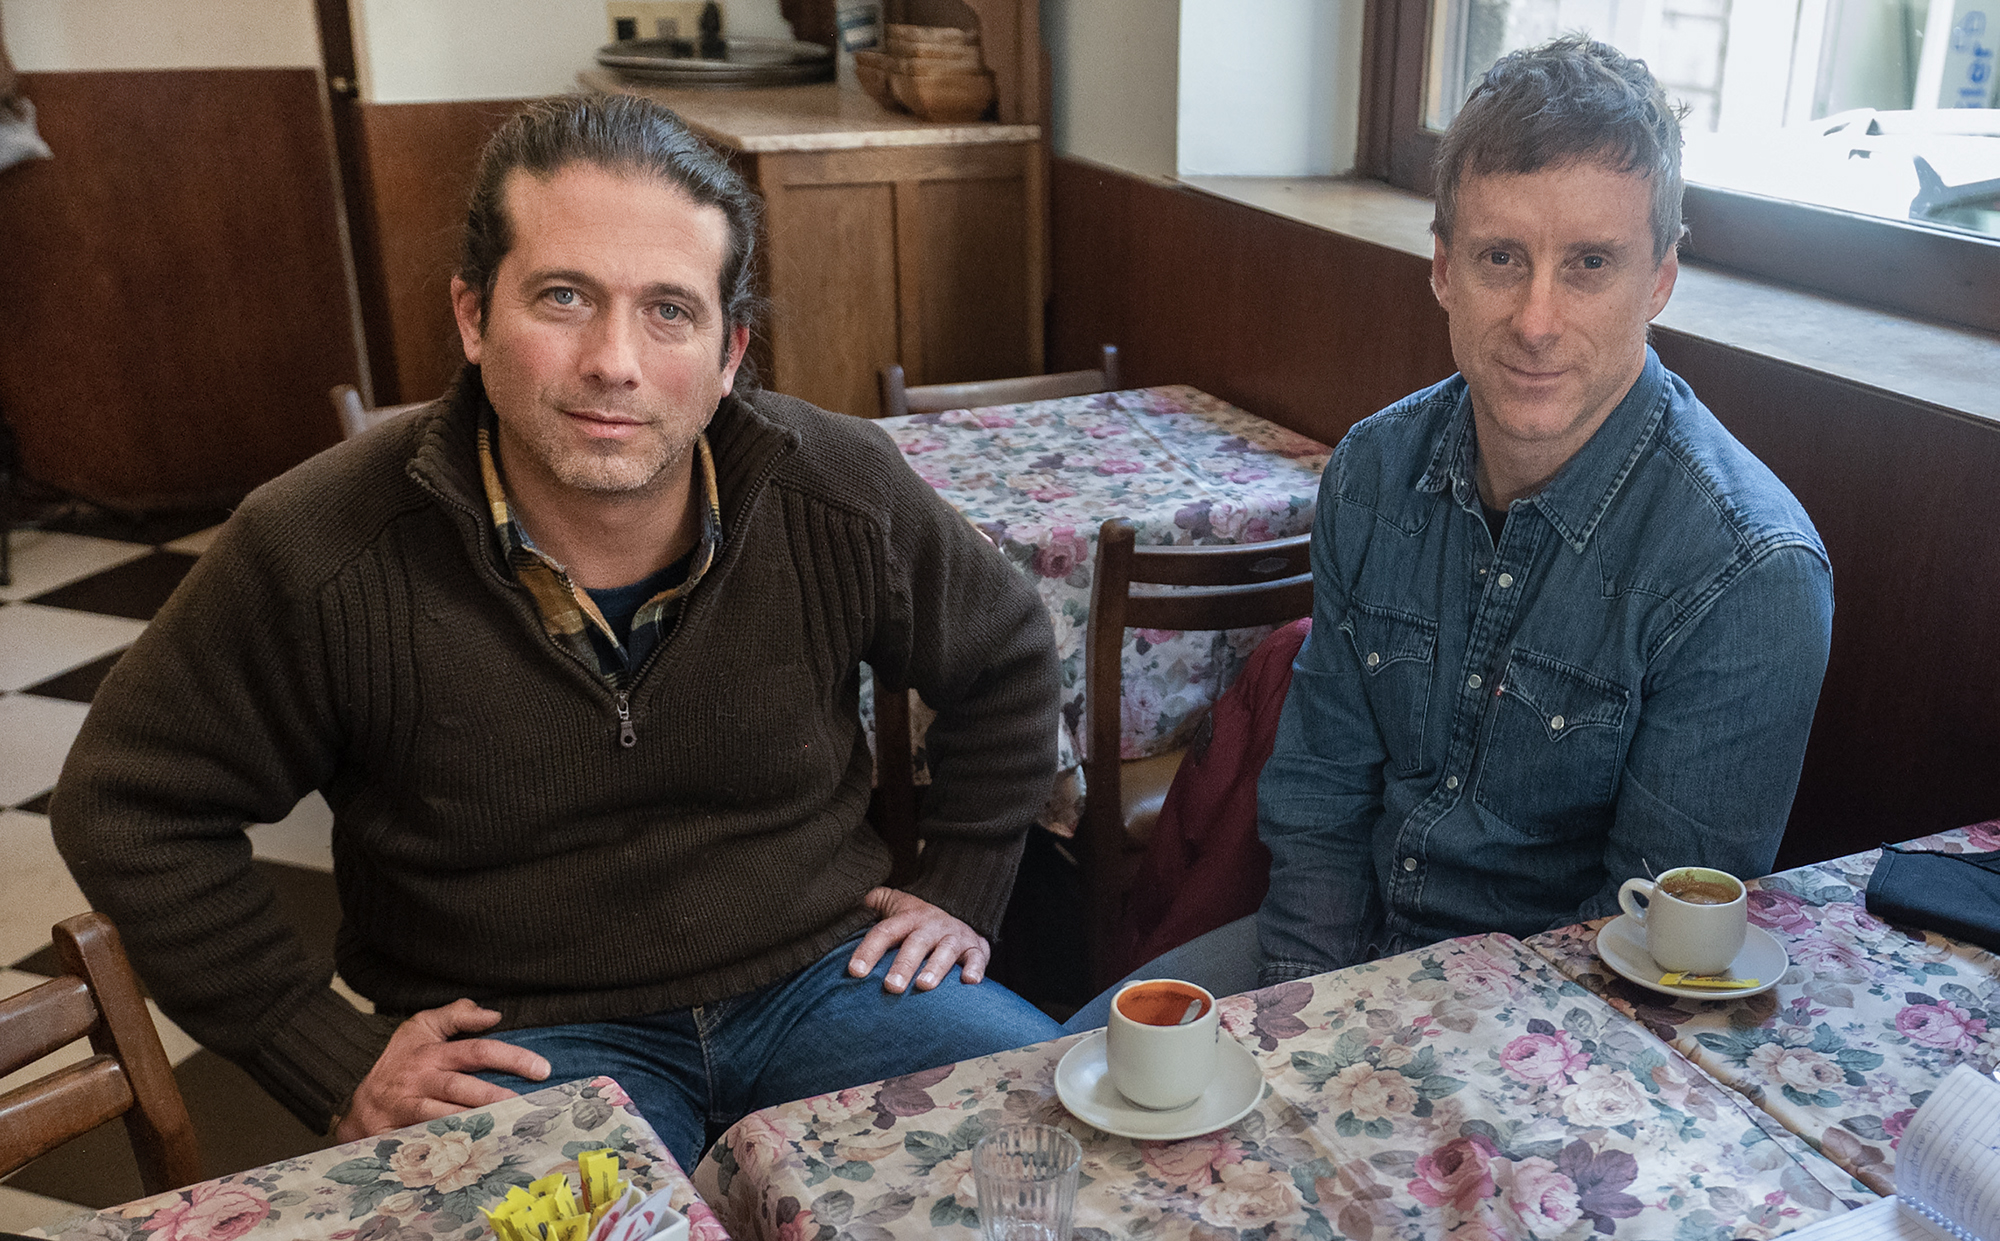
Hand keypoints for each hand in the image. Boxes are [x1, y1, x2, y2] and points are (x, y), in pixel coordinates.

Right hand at [333, 998, 549, 1141]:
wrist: (354, 1099)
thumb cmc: (397, 1061)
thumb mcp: (421, 1027)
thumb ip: (457, 1016)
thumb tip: (494, 1014)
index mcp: (431, 1053)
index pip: (477, 1051)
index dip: (511, 1058)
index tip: (542, 1068)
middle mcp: (420, 1081)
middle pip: (463, 1088)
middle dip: (496, 1096)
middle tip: (527, 1104)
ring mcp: (407, 1109)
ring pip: (445, 1117)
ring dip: (476, 1124)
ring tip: (507, 1127)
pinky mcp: (396, 1134)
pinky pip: (427, 1141)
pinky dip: (450, 1146)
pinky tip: (475, 1150)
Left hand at [847, 887, 989, 993]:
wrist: (959, 912)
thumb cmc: (916, 920)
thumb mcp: (893, 904)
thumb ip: (870, 904)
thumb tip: (842, 903)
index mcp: (907, 918)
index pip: (885, 932)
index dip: (869, 951)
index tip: (855, 972)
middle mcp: (931, 926)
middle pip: (915, 943)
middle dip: (903, 965)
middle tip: (891, 987)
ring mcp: (954, 936)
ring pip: (946, 951)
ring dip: (936, 968)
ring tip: (924, 986)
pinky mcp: (975, 948)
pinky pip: (977, 957)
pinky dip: (975, 969)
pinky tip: (968, 982)